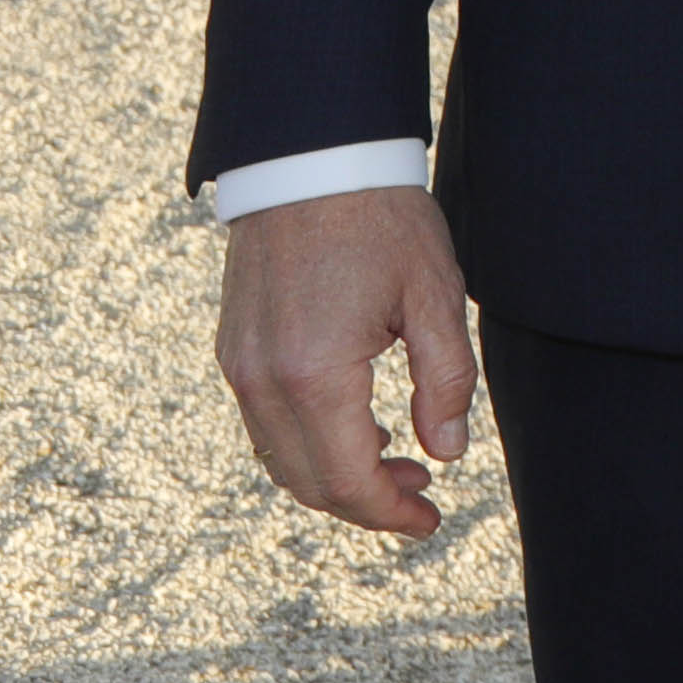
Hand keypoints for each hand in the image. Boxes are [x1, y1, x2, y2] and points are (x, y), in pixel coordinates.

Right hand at [219, 184, 477, 538]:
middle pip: (307, 481)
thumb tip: (448, 453)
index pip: (346, 479)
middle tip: (423, 500)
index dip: (388, 512)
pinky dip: (308, 443)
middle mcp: (262, 380)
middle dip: (365, 503)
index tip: (429, 523)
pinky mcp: (234, 349)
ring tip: (401, 465)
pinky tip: (360, 429)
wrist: (313, 160)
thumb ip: (445, 383)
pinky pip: (266, 423)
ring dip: (335, 476)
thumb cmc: (383, 220)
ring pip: (280, 457)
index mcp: (314, 374)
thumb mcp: (436, 298)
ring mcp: (238, 366)